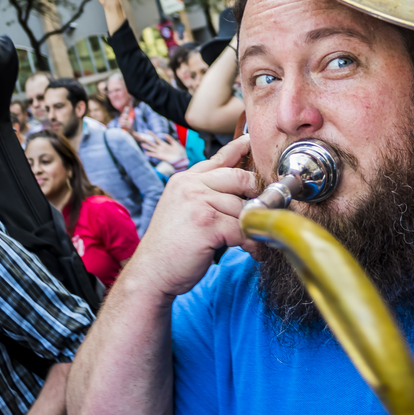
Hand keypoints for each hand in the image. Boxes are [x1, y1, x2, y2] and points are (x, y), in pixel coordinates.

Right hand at [137, 135, 259, 294]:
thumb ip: (203, 194)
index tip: (251, 142)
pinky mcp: (208, 224)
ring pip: (244, 207)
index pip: (218, 159)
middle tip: (261, 212)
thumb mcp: (181, 209)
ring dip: (253, 227)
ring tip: (253, 241)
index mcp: (184, 180)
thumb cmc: (169, 246)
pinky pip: (243, 229)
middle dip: (256, 195)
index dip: (238, 149)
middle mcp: (191, 186)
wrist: (151, 272)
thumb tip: (236, 190)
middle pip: (239, 178)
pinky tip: (251, 251)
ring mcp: (198, 203)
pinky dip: (252, 243)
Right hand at [142, 133, 186, 165]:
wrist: (182, 159)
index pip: (156, 139)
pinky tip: (146, 152)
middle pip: (152, 144)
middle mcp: (161, 148)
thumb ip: (170, 139)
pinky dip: (150, 154)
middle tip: (141, 137)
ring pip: (152, 149)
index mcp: (164, 144)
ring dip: (147, 147)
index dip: (152, 135)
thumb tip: (164, 134)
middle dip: (147, 140)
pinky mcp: (161, 157)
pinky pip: (155, 155)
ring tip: (142, 144)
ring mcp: (160, 153)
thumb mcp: (175, 143)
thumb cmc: (179, 151)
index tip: (147, 131)